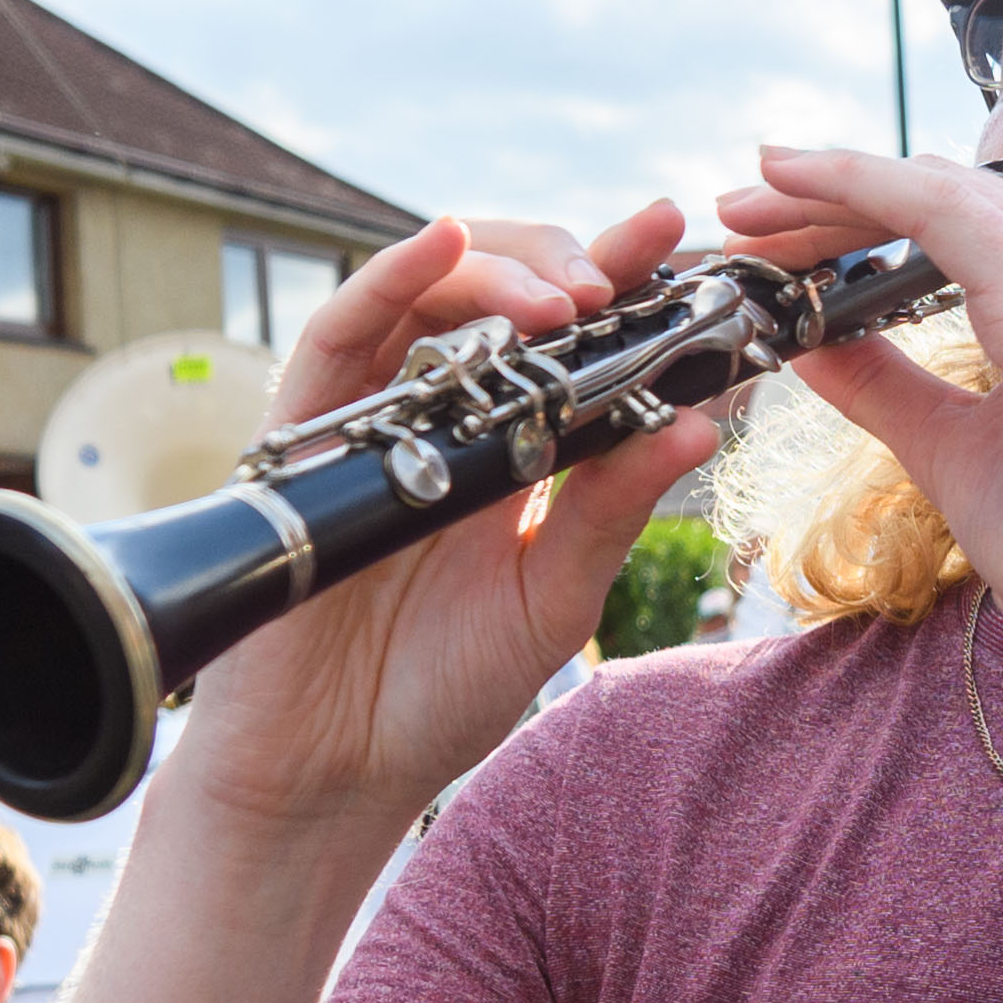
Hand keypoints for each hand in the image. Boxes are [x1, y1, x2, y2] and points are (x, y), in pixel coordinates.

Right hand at [158, 209, 724, 839]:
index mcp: (509, 443)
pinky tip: (440, 243)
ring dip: (498, 271)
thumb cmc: (440, 690)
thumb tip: (700, 423)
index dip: (618, 274)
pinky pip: (338, 331)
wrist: (334, 773)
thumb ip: (612, 508)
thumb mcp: (553, 596)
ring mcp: (368, 415)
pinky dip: (389, 276)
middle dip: (562, 263)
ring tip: (565, 294)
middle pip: (496, 290)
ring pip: (425, 292)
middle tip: (620, 278)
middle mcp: (439, 414)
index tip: (677, 230)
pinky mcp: (302, 432)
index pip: (566, 335)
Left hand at [724, 135, 1002, 726]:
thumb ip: (886, 387)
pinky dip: (858, 187)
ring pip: (932, 190)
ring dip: (826, 191)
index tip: (772, 229)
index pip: (956, 218)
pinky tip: (791, 183)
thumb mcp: (952, 448)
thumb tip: (807, 344)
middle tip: (736, 215)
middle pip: (939, 191)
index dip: (857, 211)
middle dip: (827, 198)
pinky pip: (941, 213)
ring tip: (743, 212)